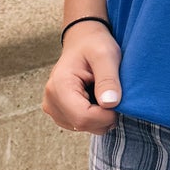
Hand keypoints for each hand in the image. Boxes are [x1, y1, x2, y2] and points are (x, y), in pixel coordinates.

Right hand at [42, 20, 121, 135]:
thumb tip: (110, 104)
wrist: (83, 41)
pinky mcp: (60, 113)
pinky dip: (94, 116)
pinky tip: (96, 98)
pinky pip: (82, 125)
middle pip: (83, 125)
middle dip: (104, 116)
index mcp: (59, 86)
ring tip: (101, 92)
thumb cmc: (94, 45)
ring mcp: (53, 109)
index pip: (83, 117)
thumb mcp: (106, 55)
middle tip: (112, 93)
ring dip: (100, 116)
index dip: (106, 116)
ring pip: (84, 128)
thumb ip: (108, 79)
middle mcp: (51, 101)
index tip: (119, 101)